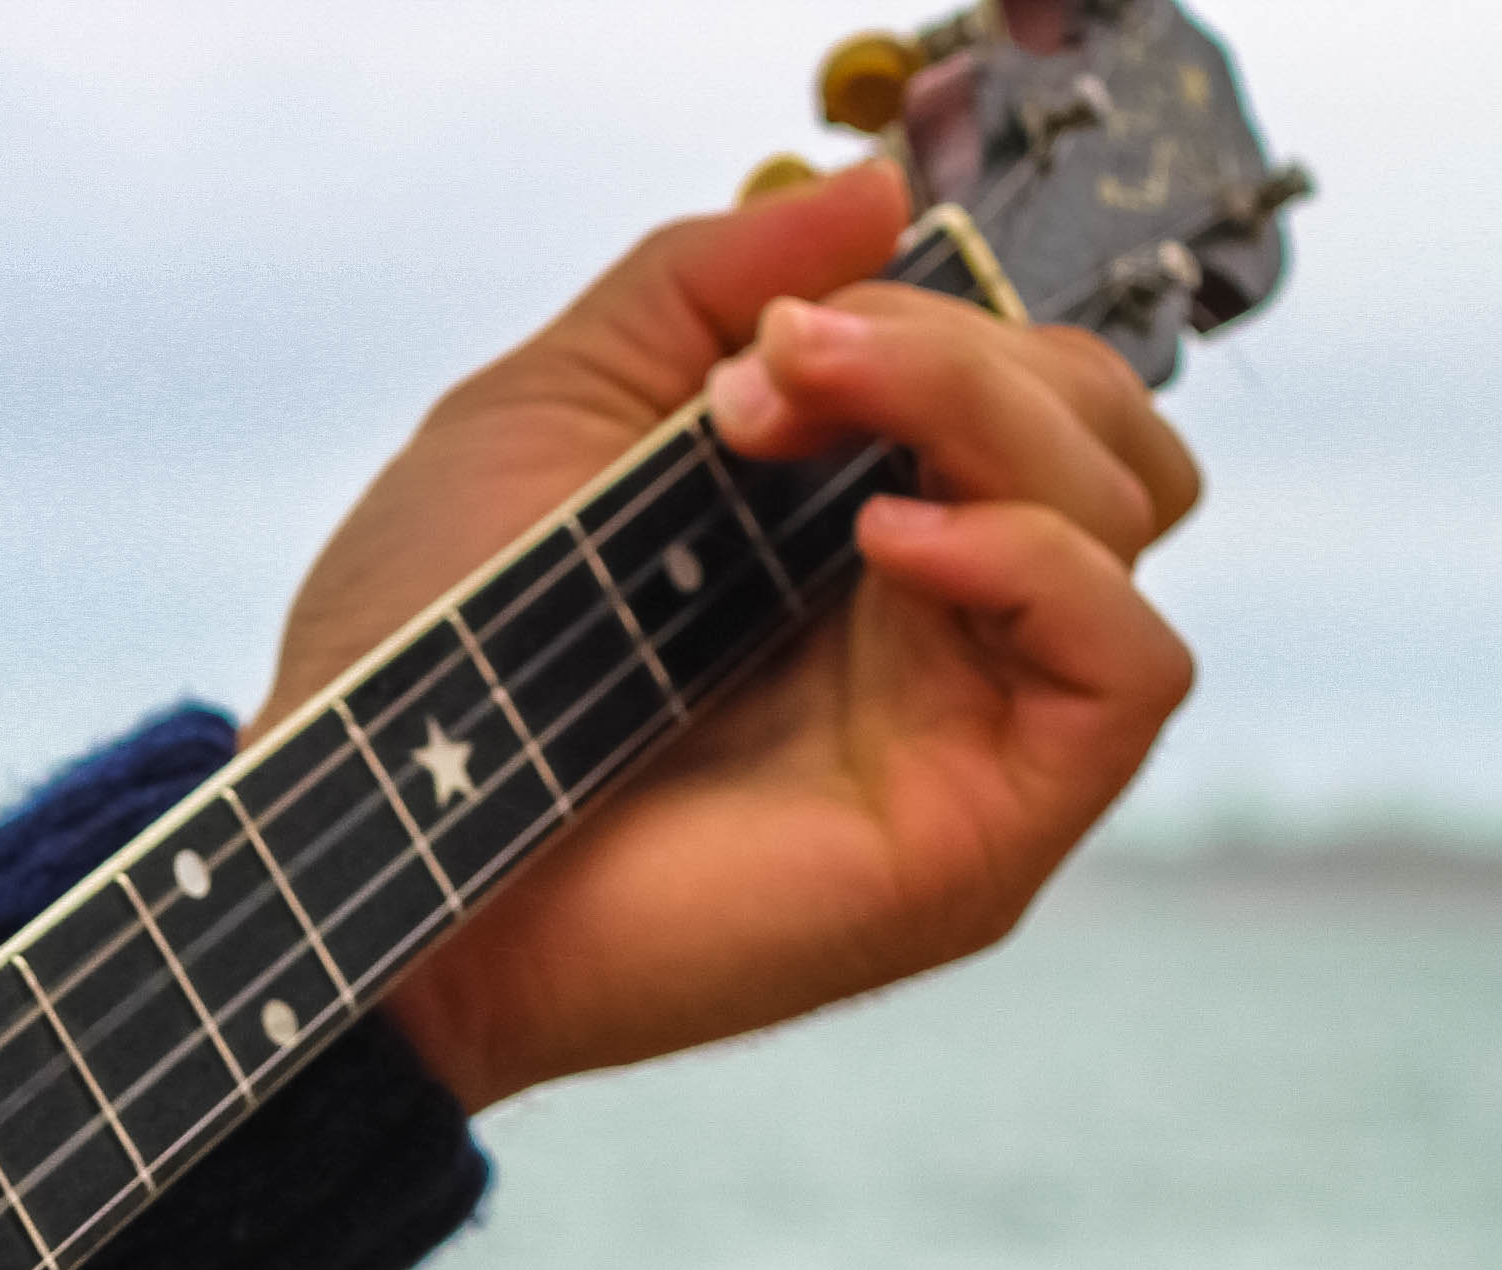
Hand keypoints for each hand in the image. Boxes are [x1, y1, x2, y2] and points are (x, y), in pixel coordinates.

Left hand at [252, 159, 1200, 1108]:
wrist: (367, 843)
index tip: (758, 346)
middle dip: (966, 351)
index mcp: (851, 528)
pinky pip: (1134, 668)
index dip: (920, 318)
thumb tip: (872, 195)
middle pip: (1098, 426)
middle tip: (782, 377)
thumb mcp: (553, 408)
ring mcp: (967, 728)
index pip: (1012, 378)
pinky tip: (892, 542)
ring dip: (998, 420)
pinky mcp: (981, 831)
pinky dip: (1044, 566)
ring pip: (1128, 513)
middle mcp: (932, 626)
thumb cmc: (428, 661)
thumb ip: (701, 286)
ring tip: (807, 438)